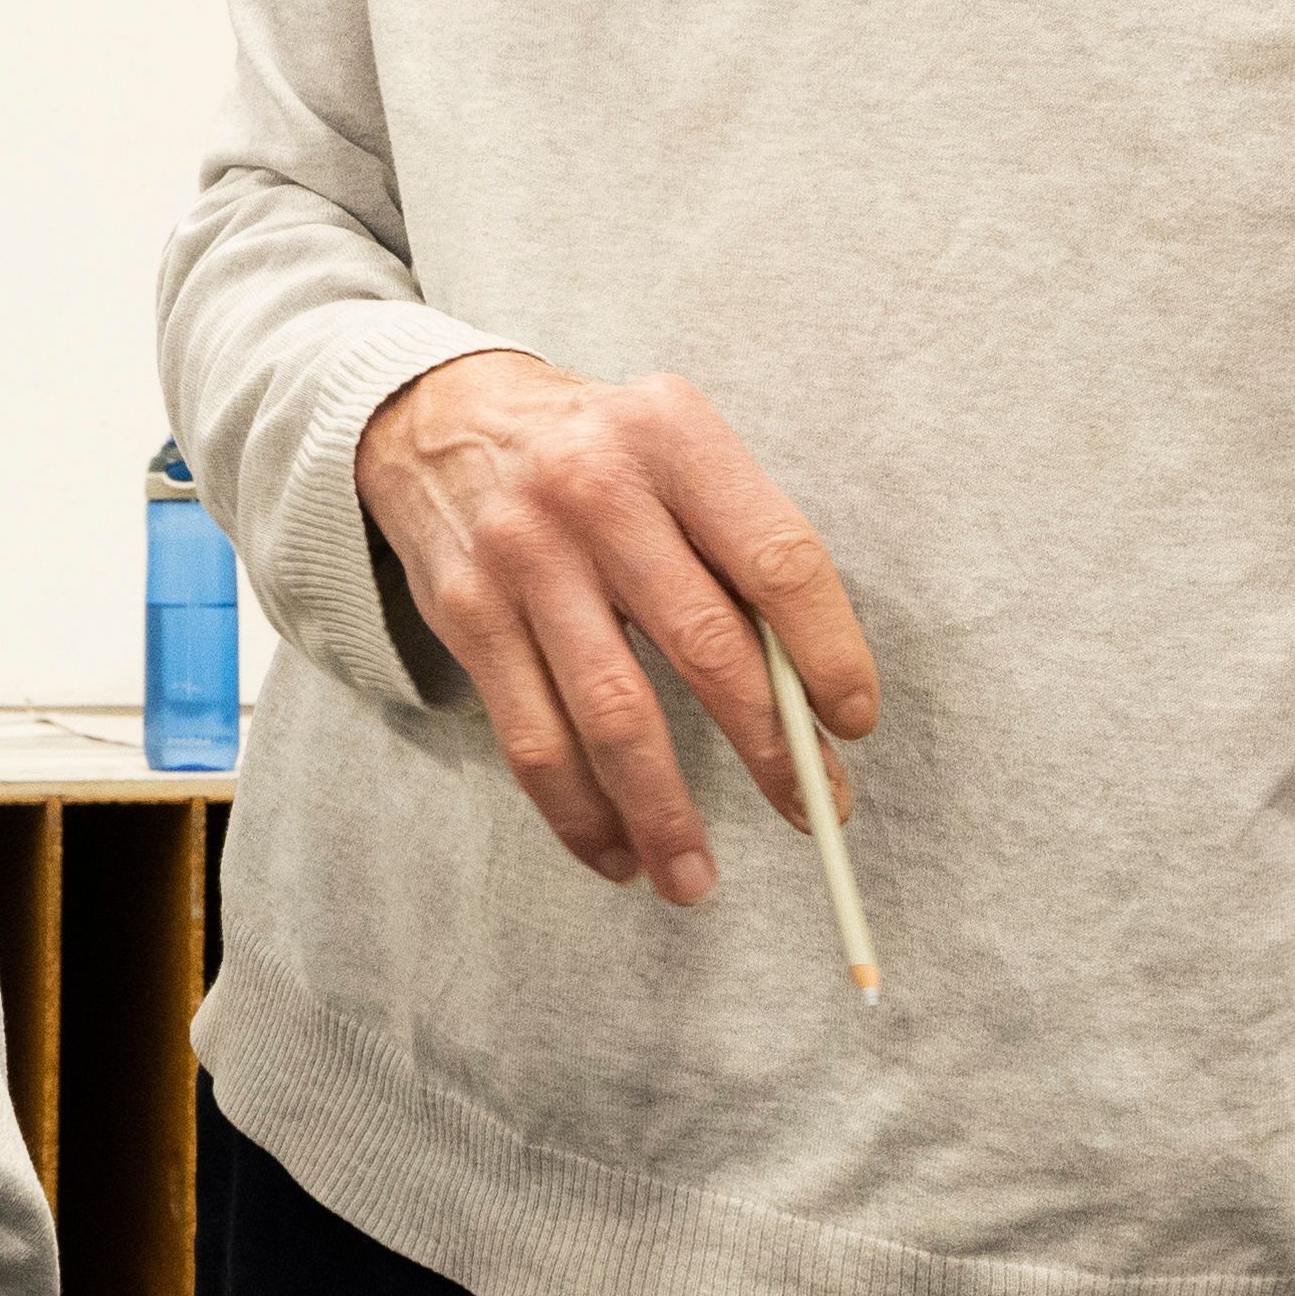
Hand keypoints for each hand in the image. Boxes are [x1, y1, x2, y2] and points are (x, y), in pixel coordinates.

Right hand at [354, 351, 876, 905]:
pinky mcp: (468, 613)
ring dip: (665, 813)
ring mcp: (525, 555)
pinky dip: (578, 814)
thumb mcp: (674, 447)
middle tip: (815, 810)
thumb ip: (734, 543)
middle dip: (771, 748)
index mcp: (673, 435)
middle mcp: (597, 490)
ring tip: (698, 878)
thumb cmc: (596, 450)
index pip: (777, 559)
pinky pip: (531, 739)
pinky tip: (616, 853)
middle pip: (706, 647)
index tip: (855, 722)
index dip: (828, 652)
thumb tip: (808, 689)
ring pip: (613, 715)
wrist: (439, 417)